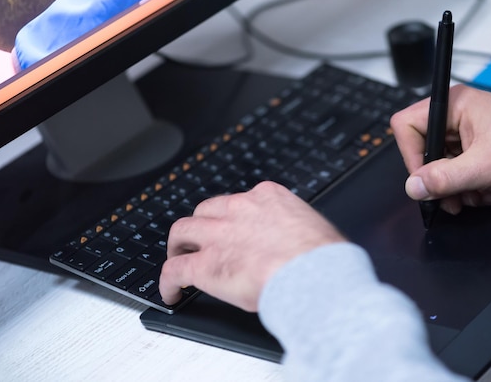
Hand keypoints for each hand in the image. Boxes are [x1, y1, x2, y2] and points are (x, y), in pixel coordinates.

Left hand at [159, 181, 345, 311]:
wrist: (315, 274)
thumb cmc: (323, 257)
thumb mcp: (310, 226)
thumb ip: (293, 228)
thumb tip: (296, 242)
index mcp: (266, 197)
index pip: (238, 202)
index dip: (231, 218)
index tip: (231, 228)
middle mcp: (238, 210)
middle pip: (205, 211)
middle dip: (200, 226)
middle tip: (198, 242)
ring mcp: (218, 236)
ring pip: (181, 231)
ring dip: (178, 246)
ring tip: (178, 259)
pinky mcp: (204, 266)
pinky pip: (174, 270)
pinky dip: (168, 282)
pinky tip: (171, 292)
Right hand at [390, 85, 490, 213]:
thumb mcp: (485, 167)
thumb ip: (444, 178)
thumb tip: (413, 187)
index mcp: (454, 105)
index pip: (407, 126)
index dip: (411, 155)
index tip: (424, 180)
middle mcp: (456, 115)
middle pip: (423, 150)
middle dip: (438, 180)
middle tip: (452, 198)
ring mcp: (466, 132)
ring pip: (439, 165)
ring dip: (455, 188)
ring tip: (477, 195)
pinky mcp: (475, 148)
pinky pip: (456, 171)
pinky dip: (467, 187)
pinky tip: (487, 192)